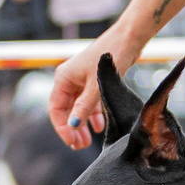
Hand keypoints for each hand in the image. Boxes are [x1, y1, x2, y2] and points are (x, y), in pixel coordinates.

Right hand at [48, 27, 139, 148]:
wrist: (129, 38)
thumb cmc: (111, 56)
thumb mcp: (97, 86)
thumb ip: (84, 107)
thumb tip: (73, 126)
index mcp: (64, 78)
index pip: (55, 109)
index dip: (62, 127)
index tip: (71, 141)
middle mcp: (70, 79)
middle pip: (65, 110)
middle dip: (72, 128)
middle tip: (79, 146)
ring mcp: (81, 80)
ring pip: (78, 108)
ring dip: (82, 124)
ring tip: (87, 142)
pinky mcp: (94, 81)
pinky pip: (89, 102)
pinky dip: (93, 115)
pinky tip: (99, 127)